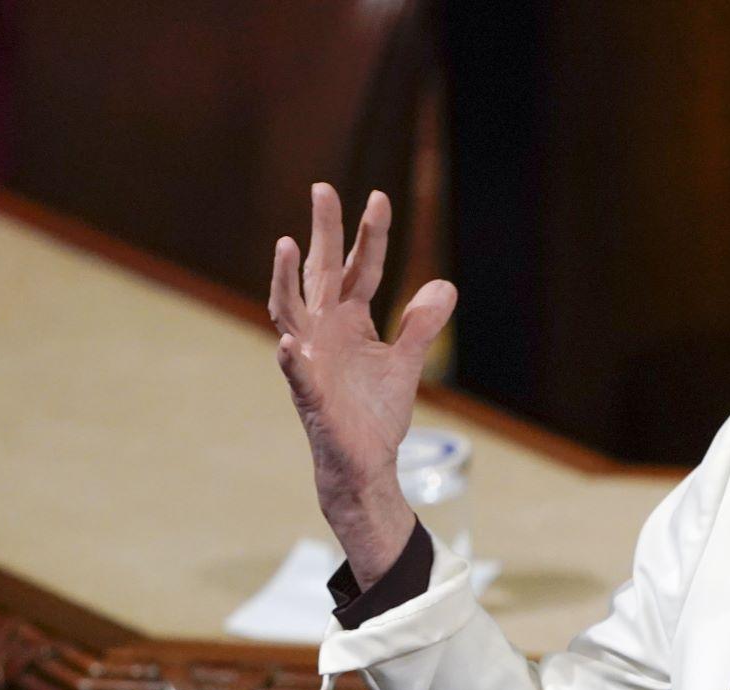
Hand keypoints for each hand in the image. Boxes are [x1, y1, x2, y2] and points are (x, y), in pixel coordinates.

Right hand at [269, 182, 456, 584]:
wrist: (365, 463)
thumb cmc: (375, 411)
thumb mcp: (406, 362)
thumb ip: (421, 325)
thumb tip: (443, 285)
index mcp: (349, 319)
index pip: (361, 268)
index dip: (370, 235)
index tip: (379, 197)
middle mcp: (325, 330)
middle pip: (321, 272)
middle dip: (322, 231)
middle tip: (323, 188)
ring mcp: (312, 359)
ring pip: (291, 311)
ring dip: (286, 280)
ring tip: (289, 244)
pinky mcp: (311, 396)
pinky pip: (296, 374)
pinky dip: (293, 358)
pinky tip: (291, 343)